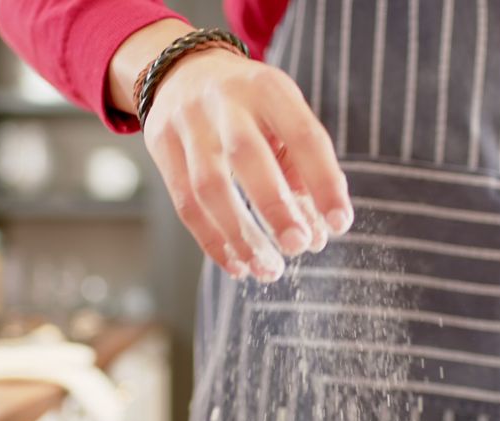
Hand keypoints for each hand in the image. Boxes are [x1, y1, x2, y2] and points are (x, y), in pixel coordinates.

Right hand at [109, 22, 351, 281]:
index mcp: (268, 89)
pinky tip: (238, 265)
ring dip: (240, 236)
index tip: (339, 224)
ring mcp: (187, 122)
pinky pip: (184, 203)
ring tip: (268, 270)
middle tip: (299, 247)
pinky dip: (212, 241)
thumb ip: (301, 167)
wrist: (184, 71)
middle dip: (274, 207)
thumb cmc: (250, 106)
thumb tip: (318, 233)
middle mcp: (225, 101)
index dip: (323, 182)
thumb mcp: (282, 115)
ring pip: (208, 187)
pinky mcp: (161, 145)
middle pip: (246, 156)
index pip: (303, 135)